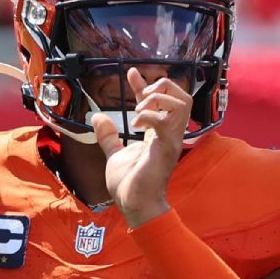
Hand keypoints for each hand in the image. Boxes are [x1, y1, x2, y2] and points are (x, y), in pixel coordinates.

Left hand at [91, 68, 191, 227]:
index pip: (159, 101)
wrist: (134, 205)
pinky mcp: (166, 149)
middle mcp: (170, 134)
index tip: (131, 73)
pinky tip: (136, 124)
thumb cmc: (129, 186)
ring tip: (139, 110)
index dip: (145, 84)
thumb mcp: (114, 154)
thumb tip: (97, 117)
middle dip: (163, 87)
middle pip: (182, 96)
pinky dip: (150, 117)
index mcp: (159, 133)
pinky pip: (165, 123)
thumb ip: (108, 137)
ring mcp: (171, 140)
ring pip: (182, 104)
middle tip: (141, 97)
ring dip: (159, 99)